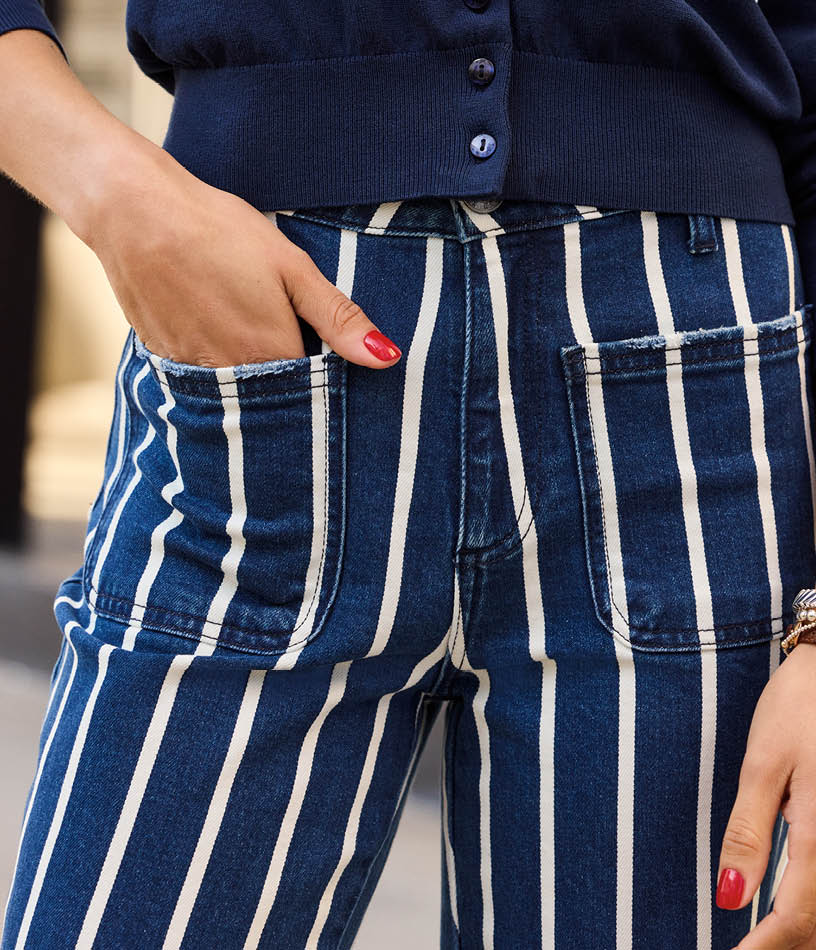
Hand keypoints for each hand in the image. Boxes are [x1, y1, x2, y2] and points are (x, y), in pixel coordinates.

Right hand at [79, 139, 400, 368]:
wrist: (133, 212)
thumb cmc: (219, 231)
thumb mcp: (292, 267)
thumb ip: (338, 318)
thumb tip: (387, 358)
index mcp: (271, 353)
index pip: (315, 392)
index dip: (327, 380)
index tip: (333, 364)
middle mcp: (233, 374)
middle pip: (275, 400)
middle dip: (291, 387)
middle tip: (286, 340)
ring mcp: (194, 370)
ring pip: (237, 392)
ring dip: (252, 376)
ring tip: (248, 332)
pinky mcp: (165, 359)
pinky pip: (203, 380)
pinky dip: (217, 365)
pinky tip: (216, 328)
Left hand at [717, 642, 815, 948]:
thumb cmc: (799, 706)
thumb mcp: (762, 763)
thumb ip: (749, 832)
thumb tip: (729, 897)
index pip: (797, 917)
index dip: (766, 947)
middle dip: (786, 940)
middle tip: (748, 946)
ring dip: (805, 925)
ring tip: (767, 929)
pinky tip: (794, 893)